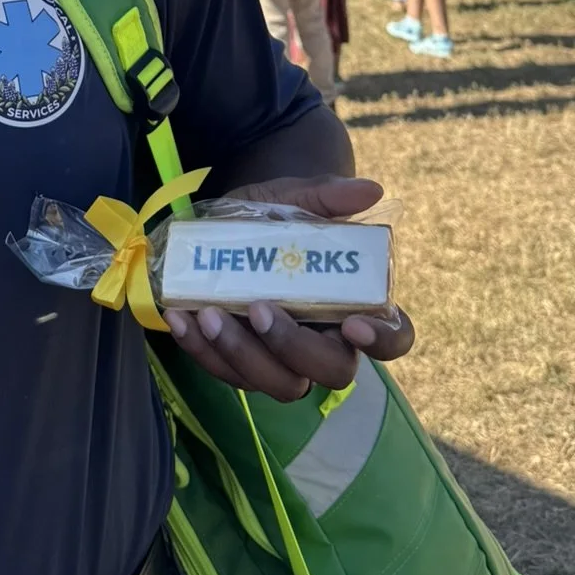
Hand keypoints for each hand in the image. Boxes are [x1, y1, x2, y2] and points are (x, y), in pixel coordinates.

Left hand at [164, 176, 413, 401]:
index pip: (392, 337)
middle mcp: (325, 340)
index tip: (352, 323)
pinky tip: (182, 318)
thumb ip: (330, 195)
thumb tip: (370, 190)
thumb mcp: (296, 196)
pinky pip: (225, 371)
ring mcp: (281, 357)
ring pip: (277, 384)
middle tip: (259, 309)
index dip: (381, 340)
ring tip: (210, 314)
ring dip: (241, 355)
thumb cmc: (278, 215)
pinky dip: (201, 350)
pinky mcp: (239, 361)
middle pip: (332, 372)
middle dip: (293, 348)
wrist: (229, 220)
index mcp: (355, 303)